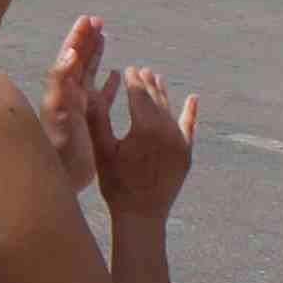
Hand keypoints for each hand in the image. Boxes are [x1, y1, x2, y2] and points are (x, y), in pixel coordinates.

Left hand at [37, 15, 110, 187]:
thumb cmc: (59, 144)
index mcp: (62, 88)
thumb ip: (61, 80)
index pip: (70, 56)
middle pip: (79, 60)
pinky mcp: (88, 119)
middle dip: (88, 40)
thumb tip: (70, 52)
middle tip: (99, 21)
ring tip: (104, 38)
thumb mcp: (59, 110)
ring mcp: (78, 106)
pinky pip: (99, 96)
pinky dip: (106, 84)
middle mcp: (69, 94)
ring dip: (95, 56)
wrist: (61, 174)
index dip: (79, 36)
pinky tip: (114, 76)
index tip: (89, 19)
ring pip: (88, 74)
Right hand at [89, 62, 199, 219]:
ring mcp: (179, 142)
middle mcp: (166, 131)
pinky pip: (189, 126)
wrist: (142, 214)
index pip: (139, 94)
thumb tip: (90, 90)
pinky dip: (190, 112)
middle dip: (147, 84)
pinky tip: (193, 98)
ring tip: (156, 78)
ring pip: (170, 110)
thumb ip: (98, 118)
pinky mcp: (186, 153)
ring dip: (162, 94)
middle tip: (141, 70)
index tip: (128, 68)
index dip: (133, 80)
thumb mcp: (102, 149)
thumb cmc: (116, 184)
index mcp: (144, 127)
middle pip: (156, 100)